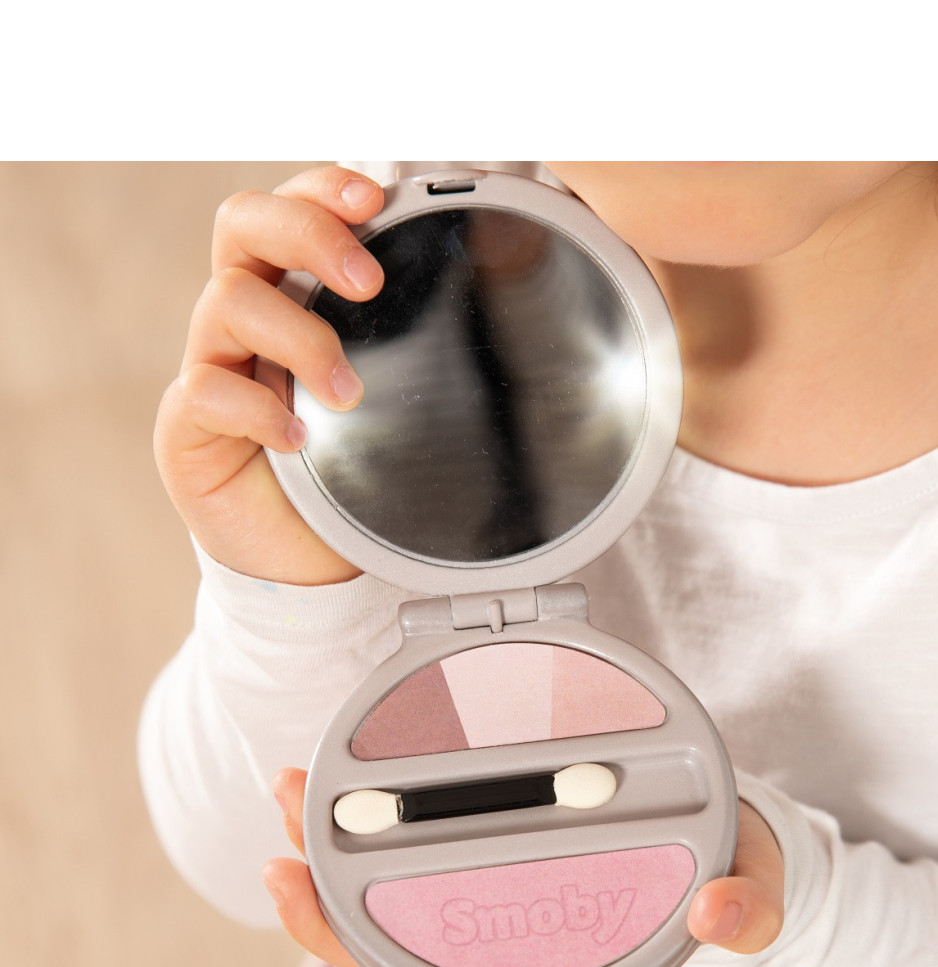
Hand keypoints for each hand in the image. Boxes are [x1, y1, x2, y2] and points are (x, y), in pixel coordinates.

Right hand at [154, 165, 385, 585]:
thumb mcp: (397, 399)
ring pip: (229, 302)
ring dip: (302, 339)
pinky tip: (298, 440)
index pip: (288, 207)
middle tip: (368, 282)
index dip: (322, 189)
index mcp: (288, 293)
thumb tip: (506, 275)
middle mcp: (242, 319)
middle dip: (309, 234)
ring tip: (347, 393)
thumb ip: (422, 339)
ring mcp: (210, 368)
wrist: (312, 564)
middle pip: (242, 224)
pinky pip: (206, 390)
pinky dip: (260, 410)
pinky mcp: (187, 429)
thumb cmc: (354, 473)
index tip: (376, 197)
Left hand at [262, 769, 784, 966]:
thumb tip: (725, 917)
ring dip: (327, 855)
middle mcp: (511, 939)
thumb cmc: (725, 873)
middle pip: (402, 955)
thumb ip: (747, 908)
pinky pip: (407, 839)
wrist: (722, 830)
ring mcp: (488, 890)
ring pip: (386, 895)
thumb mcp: (751, 890)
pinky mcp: (482, 836)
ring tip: (286, 793)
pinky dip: (361, 813)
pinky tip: (330, 778)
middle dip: (331, 921)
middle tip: (284, 871)